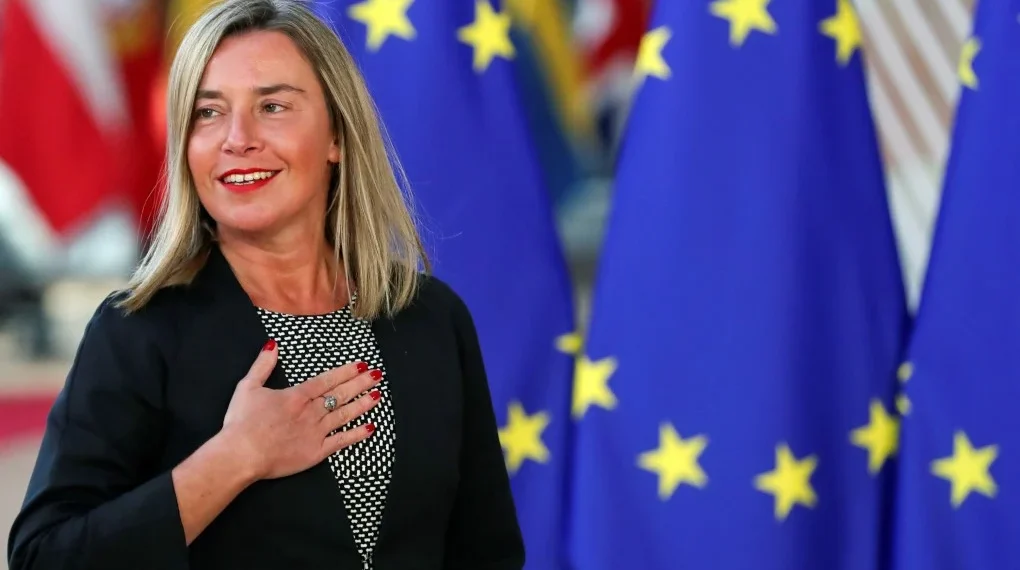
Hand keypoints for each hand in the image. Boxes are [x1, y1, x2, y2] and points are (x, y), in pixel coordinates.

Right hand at [220, 339, 382, 480]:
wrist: (241, 454)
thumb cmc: (242, 422)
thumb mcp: (248, 387)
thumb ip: (263, 365)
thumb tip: (272, 344)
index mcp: (297, 395)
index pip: (327, 380)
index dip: (346, 372)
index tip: (361, 366)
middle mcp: (311, 411)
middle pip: (341, 394)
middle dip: (361, 383)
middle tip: (377, 375)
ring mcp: (316, 432)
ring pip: (344, 415)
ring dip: (362, 404)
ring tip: (378, 395)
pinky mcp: (316, 452)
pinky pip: (341, 441)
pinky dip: (356, 435)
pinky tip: (370, 428)